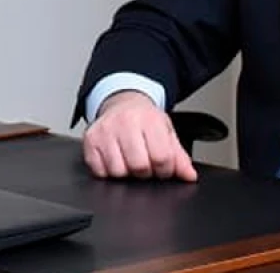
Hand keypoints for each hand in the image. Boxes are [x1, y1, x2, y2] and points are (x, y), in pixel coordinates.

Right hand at [81, 90, 197, 182]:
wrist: (122, 102)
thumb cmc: (145, 120)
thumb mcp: (166, 132)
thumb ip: (179, 156)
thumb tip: (189, 176)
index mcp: (150, 120)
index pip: (162, 157)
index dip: (165, 169)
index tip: (163, 167)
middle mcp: (126, 122)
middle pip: (139, 166)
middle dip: (146, 172)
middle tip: (146, 163)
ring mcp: (106, 131)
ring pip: (118, 171)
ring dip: (126, 173)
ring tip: (130, 160)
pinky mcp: (90, 140)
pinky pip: (99, 171)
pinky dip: (108, 172)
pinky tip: (115, 159)